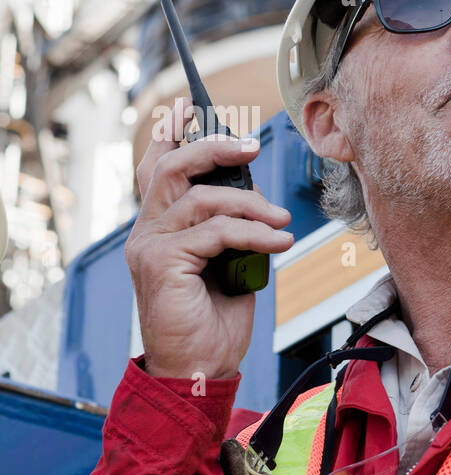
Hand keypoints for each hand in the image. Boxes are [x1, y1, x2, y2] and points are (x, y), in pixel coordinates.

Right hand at [125, 98, 293, 381]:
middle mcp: (146, 230)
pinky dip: (253, 234)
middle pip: (172, 168)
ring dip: (251, 205)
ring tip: (281, 221)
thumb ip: (231, 230)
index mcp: (159, 227)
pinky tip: (279, 245)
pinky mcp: (162, 262)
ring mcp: (149, 245)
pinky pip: (215, 231)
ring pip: (200, 197)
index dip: (171, 134)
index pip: (156, 168)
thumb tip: (258, 201)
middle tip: (251, 147)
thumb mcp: (231, 264)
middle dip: (213, 148)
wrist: (200, 367)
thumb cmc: (215, 321)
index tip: (191, 107)